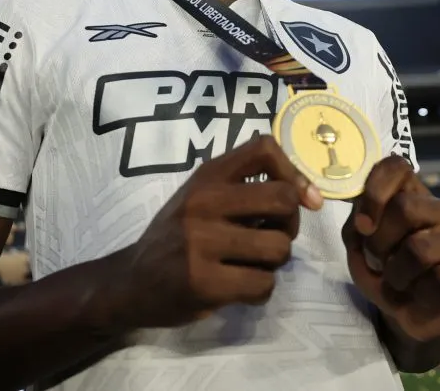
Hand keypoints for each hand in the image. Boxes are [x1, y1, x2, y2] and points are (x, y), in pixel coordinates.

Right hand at [115, 136, 322, 327]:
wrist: (131, 282)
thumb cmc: (176, 238)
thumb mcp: (201, 197)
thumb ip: (244, 188)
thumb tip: (308, 195)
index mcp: (206, 176)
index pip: (264, 148)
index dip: (295, 172)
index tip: (304, 200)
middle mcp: (203, 201)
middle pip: (283, 199)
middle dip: (290, 224)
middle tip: (271, 236)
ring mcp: (201, 242)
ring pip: (279, 247)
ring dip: (274, 262)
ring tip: (251, 264)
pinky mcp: (203, 281)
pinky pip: (263, 284)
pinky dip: (260, 291)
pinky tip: (239, 287)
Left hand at [342, 156, 439, 341]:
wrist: (410, 317)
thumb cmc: (385, 272)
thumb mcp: (358, 248)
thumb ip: (356, 226)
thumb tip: (363, 220)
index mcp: (410, 196)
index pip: (398, 166)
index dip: (376, 190)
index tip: (363, 224)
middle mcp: (438, 210)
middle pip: (406, 207)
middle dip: (380, 241)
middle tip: (377, 260)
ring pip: (419, 248)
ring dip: (396, 273)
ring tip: (398, 282)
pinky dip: (420, 293)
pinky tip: (422, 295)